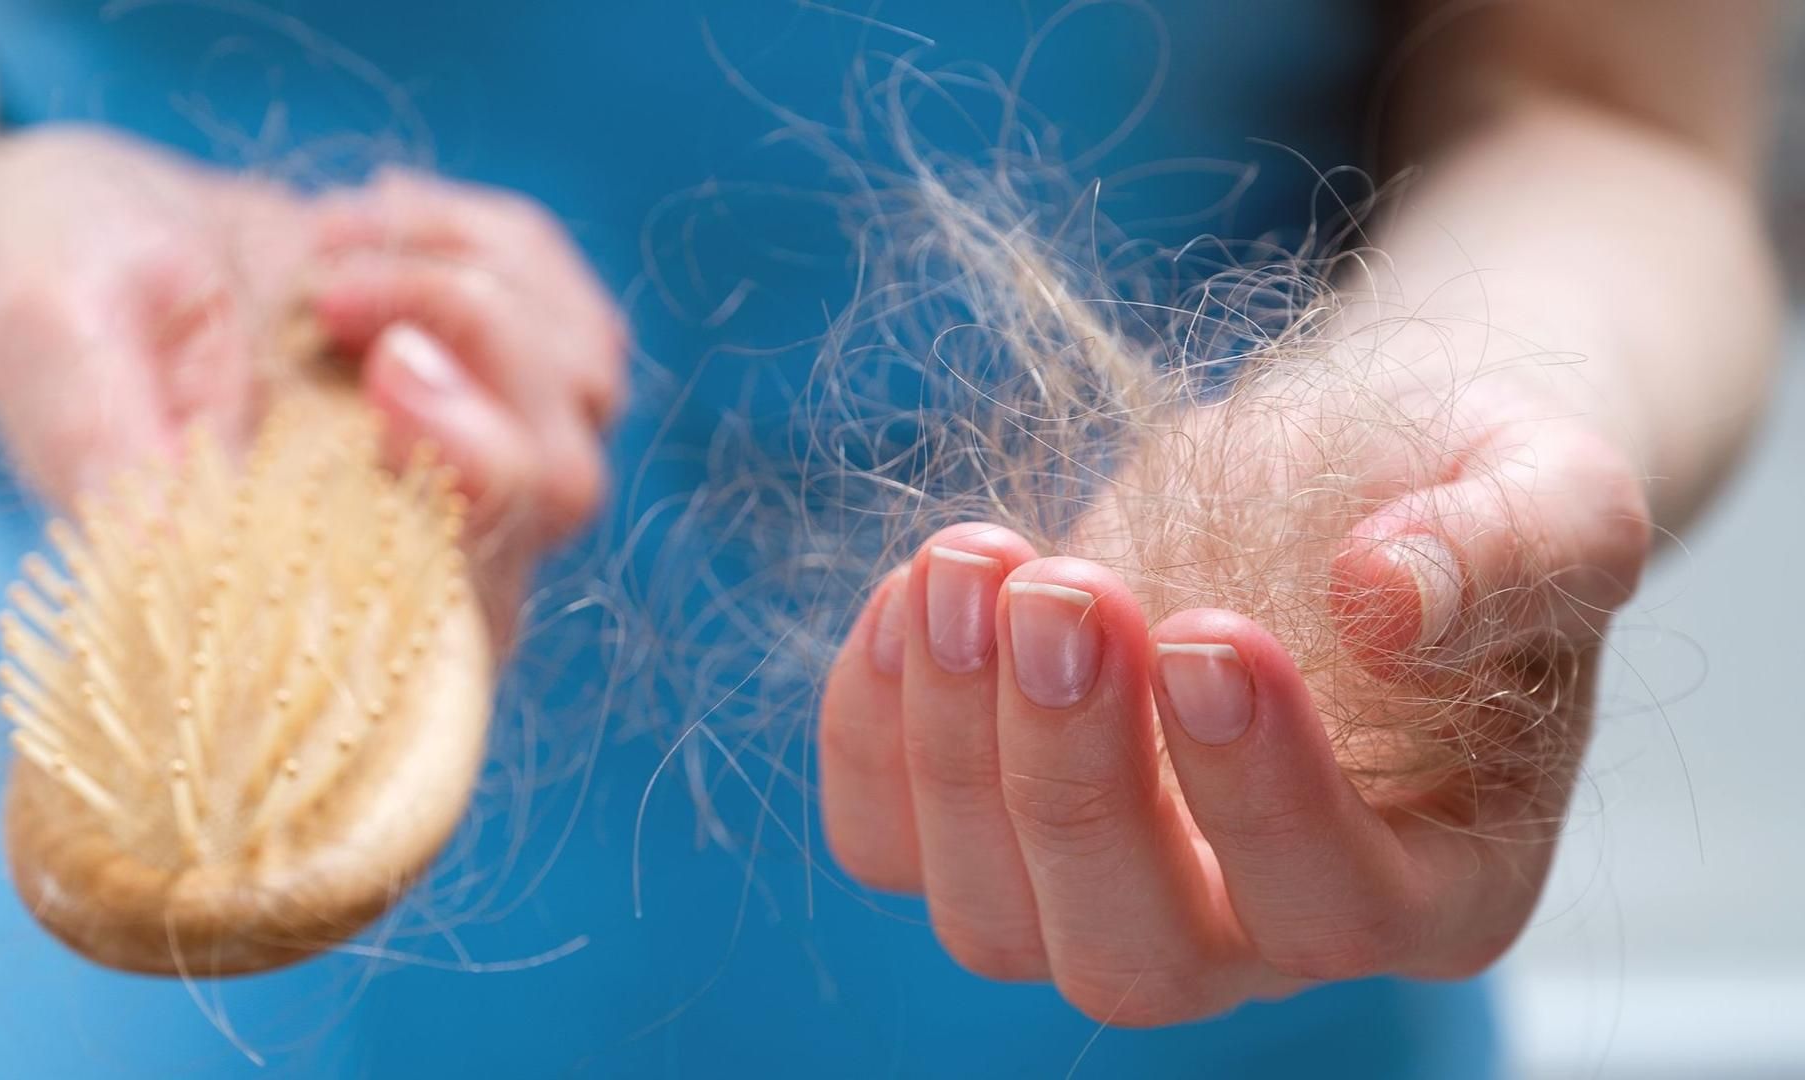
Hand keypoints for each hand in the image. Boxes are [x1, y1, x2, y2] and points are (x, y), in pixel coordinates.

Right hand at [0, 129, 625, 637]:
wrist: (107, 239)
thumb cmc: (70, 301)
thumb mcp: (53, 345)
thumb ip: (101, 444)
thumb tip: (166, 544)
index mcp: (317, 595)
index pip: (465, 607)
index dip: (469, 495)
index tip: (386, 374)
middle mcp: (430, 554)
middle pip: (561, 486)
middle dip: (475, 351)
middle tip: (337, 289)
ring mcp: (492, 466)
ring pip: (582, 391)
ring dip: (463, 280)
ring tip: (325, 250)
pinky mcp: (523, 381)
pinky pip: (579, 313)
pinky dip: (485, 241)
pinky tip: (372, 229)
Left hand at [817, 368, 1650, 1024]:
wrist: (1346, 473)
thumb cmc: (1457, 496)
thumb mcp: (1550, 489)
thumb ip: (1509, 550)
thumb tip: (1382, 602)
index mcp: (1432, 881)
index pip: (1335, 907)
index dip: (1261, 794)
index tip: (1208, 633)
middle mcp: (1259, 930)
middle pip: (1136, 957)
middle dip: (1074, 784)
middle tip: (1066, 592)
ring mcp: (1110, 890)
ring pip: (991, 919)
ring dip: (951, 744)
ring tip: (972, 561)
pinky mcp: (993, 826)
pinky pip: (888, 840)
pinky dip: (869, 729)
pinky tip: (914, 589)